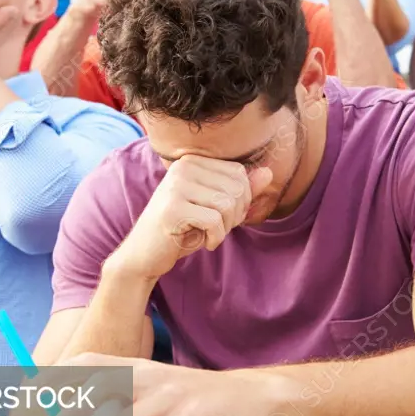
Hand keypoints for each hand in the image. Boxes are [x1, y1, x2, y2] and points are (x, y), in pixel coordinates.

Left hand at [69, 354, 294, 415]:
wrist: (249, 395)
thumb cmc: (197, 399)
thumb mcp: (161, 393)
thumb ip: (131, 407)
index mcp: (141, 367)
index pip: (93, 361)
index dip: (63, 375)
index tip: (38, 395)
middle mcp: (152, 376)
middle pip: (103, 387)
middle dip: (74, 412)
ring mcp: (171, 397)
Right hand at [111, 155, 272, 279]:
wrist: (145, 254)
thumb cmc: (183, 229)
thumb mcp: (215, 207)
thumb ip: (241, 190)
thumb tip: (270, 173)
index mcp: (193, 161)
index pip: (239, 173)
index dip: (242, 199)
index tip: (224, 216)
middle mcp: (183, 167)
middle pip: (236, 188)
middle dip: (235, 215)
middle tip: (217, 228)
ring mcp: (175, 186)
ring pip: (227, 204)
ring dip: (225, 228)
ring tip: (209, 234)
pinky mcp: (172, 208)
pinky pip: (214, 221)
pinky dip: (216, 238)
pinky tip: (204, 243)